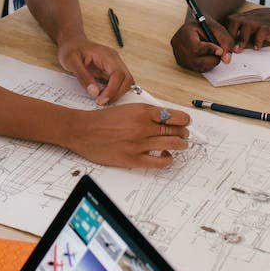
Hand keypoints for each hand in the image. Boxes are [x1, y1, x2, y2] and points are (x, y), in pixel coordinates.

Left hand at [58, 38, 134, 105]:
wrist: (72, 43)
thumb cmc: (71, 50)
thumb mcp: (71, 61)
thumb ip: (83, 77)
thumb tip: (94, 92)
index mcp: (106, 55)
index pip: (118, 74)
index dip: (113, 89)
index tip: (101, 100)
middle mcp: (114, 60)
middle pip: (127, 79)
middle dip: (117, 94)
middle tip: (101, 102)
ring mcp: (115, 65)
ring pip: (126, 83)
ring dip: (117, 94)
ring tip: (101, 99)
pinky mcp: (112, 71)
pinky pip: (120, 83)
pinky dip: (114, 92)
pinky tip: (103, 95)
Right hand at [66, 102, 191, 167]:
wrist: (83, 130)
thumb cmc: (102, 119)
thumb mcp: (127, 108)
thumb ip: (145, 113)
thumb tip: (164, 119)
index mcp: (142, 111)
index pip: (174, 116)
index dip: (184, 120)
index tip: (186, 122)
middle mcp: (143, 126)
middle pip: (175, 131)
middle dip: (184, 133)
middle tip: (184, 135)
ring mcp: (139, 144)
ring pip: (172, 145)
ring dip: (180, 145)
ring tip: (180, 145)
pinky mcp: (133, 159)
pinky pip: (159, 162)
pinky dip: (168, 159)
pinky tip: (167, 156)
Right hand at [170, 19, 234, 71]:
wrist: (197, 26)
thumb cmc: (208, 27)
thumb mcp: (218, 30)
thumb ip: (225, 43)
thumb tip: (226, 60)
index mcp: (185, 32)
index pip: (196, 47)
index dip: (209, 50)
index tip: (220, 51)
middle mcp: (178, 44)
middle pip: (196, 60)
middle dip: (212, 58)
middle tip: (220, 53)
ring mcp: (178, 54)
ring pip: (197, 66)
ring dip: (210, 62)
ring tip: (214, 53)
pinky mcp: (181, 62)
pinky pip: (196, 68)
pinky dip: (205, 65)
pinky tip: (208, 56)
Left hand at [226, 7, 269, 48]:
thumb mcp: (260, 23)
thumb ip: (249, 30)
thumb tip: (235, 44)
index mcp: (249, 16)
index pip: (231, 19)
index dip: (225, 30)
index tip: (221, 42)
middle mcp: (253, 17)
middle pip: (234, 21)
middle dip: (229, 35)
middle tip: (227, 48)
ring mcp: (262, 21)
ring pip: (246, 26)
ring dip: (241, 40)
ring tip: (238, 51)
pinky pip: (261, 32)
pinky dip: (258, 41)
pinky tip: (257, 48)